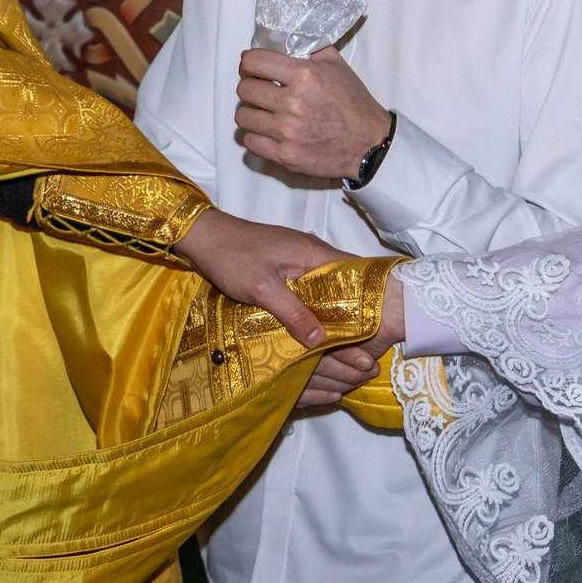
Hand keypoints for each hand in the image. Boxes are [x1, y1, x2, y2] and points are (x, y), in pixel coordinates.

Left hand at [175, 208, 375, 407]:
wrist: (203, 238)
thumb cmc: (231, 257)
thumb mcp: (260, 287)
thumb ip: (292, 312)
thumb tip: (321, 340)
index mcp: (314, 253)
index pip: (357, 274)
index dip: (370, 299)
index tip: (378, 328)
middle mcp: (313, 254)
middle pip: (346, 285)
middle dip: (354, 312)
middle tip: (363, 344)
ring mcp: (300, 261)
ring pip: (328, 289)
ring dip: (334, 312)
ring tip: (344, 343)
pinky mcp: (287, 269)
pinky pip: (311, 290)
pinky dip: (316, 307)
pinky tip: (315, 329)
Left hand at [234, 47, 392, 179]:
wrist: (368, 144)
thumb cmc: (353, 103)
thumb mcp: (336, 65)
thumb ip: (308, 49)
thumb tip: (280, 40)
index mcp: (305, 76)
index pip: (253, 61)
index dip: (248, 62)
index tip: (251, 66)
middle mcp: (294, 103)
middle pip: (244, 89)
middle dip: (249, 86)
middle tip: (259, 88)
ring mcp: (288, 132)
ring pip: (243, 117)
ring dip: (250, 112)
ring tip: (263, 111)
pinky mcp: (286, 156)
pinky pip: (249, 141)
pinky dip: (256, 135)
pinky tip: (268, 130)